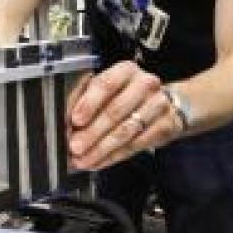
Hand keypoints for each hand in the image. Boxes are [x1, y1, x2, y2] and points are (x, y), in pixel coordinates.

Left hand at [68, 61, 185, 170]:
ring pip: (126, 131)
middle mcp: (145, 84)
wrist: (164, 105)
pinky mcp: (166, 126)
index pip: (106, 84)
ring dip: (101, 149)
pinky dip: (114, 156)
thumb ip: (84, 101)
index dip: (89, 103)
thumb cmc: (125, 95)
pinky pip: (136, 145)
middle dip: (92, 132)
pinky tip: (99, 161)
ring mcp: (159, 105)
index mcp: (126, 70)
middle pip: (115, 111)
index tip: (75, 120)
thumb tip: (66, 121)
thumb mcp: (105, 90)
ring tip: (84, 159)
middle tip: (75, 146)